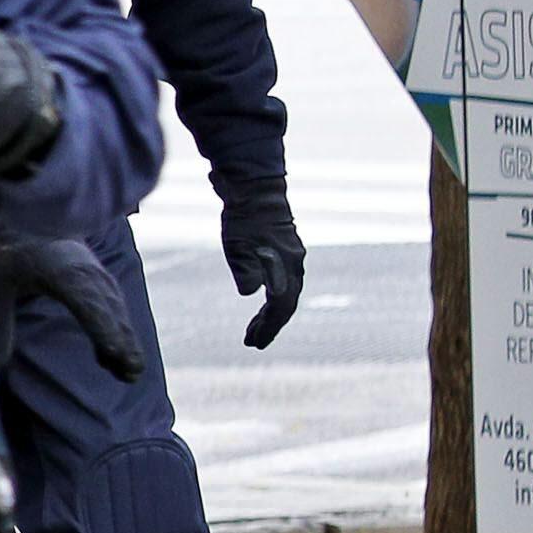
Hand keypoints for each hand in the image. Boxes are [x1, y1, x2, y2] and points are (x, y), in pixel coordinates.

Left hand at [0, 228, 147, 382]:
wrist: (28, 226)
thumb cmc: (6, 258)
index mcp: (54, 264)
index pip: (83, 297)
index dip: (98, 324)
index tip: (111, 351)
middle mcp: (83, 268)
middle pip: (106, 307)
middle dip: (120, 340)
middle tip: (131, 373)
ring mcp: (96, 274)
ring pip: (115, 310)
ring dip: (126, 341)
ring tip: (131, 374)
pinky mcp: (102, 284)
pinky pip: (114, 311)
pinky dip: (119, 334)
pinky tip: (116, 363)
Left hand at [221, 188, 306, 347]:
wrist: (255, 189)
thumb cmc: (244, 218)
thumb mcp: (237, 245)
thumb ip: (245, 270)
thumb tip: (251, 294)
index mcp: (286, 266)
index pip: (281, 307)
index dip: (269, 327)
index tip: (254, 343)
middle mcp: (294, 265)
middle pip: (285, 304)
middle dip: (270, 325)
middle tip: (252, 342)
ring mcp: (292, 258)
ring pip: (285, 294)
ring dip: (270, 314)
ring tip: (253, 329)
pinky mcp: (285, 252)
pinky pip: (283, 282)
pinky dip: (271, 298)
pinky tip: (260, 303)